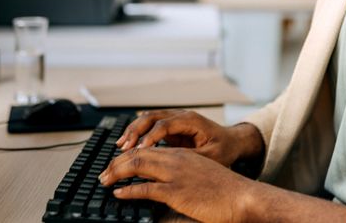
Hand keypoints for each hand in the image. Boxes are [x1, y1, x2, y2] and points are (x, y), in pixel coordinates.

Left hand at [99, 146, 254, 222]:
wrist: (242, 197)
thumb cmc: (225, 190)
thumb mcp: (201, 173)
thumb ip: (183, 172)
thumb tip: (165, 182)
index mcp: (181, 154)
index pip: (147, 149)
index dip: (128, 156)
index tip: (116, 164)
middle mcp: (176, 160)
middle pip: (137, 154)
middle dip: (116, 163)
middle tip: (103, 173)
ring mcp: (175, 175)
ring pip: (137, 166)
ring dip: (116, 173)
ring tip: (104, 180)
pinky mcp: (176, 192)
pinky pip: (145, 189)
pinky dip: (128, 190)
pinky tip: (119, 193)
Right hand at [116, 109, 261, 166]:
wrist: (233, 141)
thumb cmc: (225, 148)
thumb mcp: (212, 157)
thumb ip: (192, 159)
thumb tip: (171, 165)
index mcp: (191, 120)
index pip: (165, 125)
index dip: (150, 137)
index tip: (139, 151)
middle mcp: (180, 115)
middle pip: (152, 117)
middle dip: (135, 131)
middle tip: (123, 148)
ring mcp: (174, 119)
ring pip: (148, 119)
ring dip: (133, 131)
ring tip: (120, 146)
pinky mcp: (171, 126)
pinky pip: (150, 126)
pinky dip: (137, 133)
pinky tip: (127, 144)